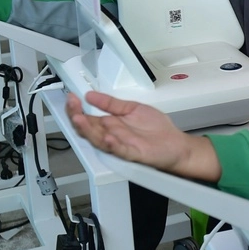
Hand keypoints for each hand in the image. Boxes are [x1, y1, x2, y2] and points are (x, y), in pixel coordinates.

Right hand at [68, 92, 220, 181]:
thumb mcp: (132, 108)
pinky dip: (112, 144)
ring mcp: (121, 145)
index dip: (77, 108)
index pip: (87, 118)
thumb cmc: (156, 131)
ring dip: (88, 130)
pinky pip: (119, 150)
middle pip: (88, 129)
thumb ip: (111, 103)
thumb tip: (91, 95)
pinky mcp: (133, 154)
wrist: (176, 145)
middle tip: (72, 105)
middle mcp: (112, 136)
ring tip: (80, 119)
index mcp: (110, 125)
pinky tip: (107, 137)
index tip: (72, 97)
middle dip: (77, 116)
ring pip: (99, 140)